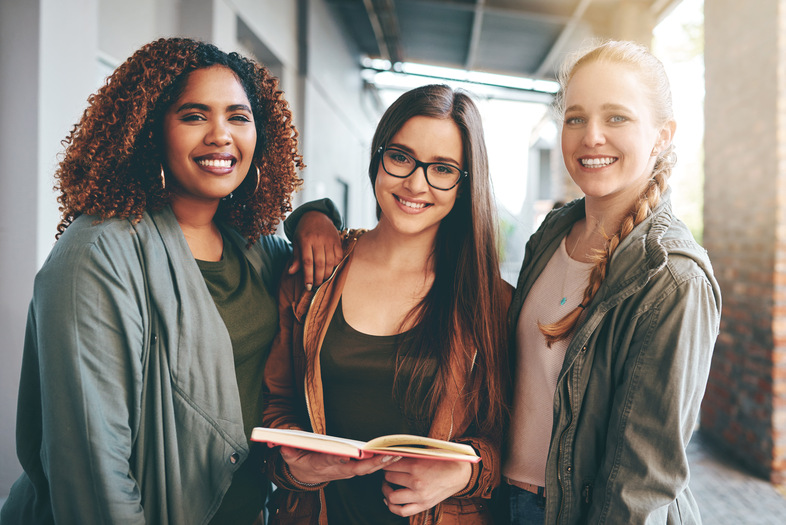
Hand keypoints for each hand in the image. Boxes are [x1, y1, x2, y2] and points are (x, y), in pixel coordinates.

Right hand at [279, 446, 397, 484]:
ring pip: (367, 469)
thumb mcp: (289, 455)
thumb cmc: (299, 461)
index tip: (347, 454)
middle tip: (385, 454)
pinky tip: (394, 455)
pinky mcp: (353, 470)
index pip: (330, 461)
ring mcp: (346, 471)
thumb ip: (288, 448)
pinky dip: (382, 462)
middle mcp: (337, 470)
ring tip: (396, 453)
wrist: (304, 476)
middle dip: (372, 462)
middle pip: (356, 468)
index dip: (338, 458)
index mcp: (321, 464)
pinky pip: (370, 468)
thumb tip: (280, 441)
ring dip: (382, 462)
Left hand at [288, 211, 341, 289]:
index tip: (308, 287)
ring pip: (330, 261)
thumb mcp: (297, 242)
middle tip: (316, 286)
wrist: (316, 215)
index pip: (307, 261)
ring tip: (323, 280)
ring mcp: (329, 239)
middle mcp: (318, 240)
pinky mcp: (337, 240)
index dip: (308, 276)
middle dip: (318, 277)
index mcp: (305, 240)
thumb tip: (291, 272)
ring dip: (327, 273)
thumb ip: (296, 257)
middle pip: (319, 263)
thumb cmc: (304, 231)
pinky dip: (336, 264)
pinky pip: (338, 255)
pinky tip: (331, 269)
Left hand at [381, 457, 471, 516]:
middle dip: (386, 473)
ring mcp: (419, 496)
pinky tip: (390, 500)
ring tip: (387, 485)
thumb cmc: (444, 461)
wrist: (460, 474)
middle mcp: (417, 481)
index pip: (390, 464)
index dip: (386, 462)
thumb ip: (410, 453)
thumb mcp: (427, 452)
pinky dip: (393, 507)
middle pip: (389, 478)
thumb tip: (392, 452)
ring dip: (386, 490)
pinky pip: (402, 511)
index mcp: (417, 465)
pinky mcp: (423, 505)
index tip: (387, 461)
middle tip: (388, 471)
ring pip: (392, 496)